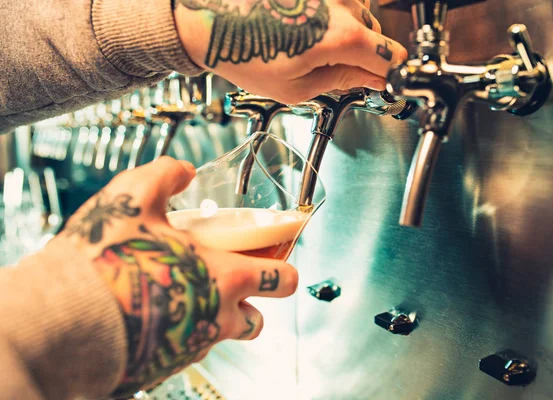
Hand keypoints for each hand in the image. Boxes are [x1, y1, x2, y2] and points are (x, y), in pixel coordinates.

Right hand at [59, 157, 298, 397]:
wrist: (63, 318)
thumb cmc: (103, 261)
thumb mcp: (134, 197)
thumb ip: (165, 175)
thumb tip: (183, 169)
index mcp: (225, 278)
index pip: (283, 280)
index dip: (284, 270)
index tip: (277, 263)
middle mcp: (217, 319)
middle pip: (258, 320)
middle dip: (252, 303)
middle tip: (228, 281)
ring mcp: (191, 347)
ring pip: (223, 337)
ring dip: (215, 318)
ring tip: (184, 292)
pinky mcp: (163, 366)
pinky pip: (185, 350)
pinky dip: (181, 331)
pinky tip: (154, 310)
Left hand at [174, 0, 406, 102]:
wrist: (207, 18)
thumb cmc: (241, 50)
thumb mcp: (294, 87)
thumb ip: (341, 82)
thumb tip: (369, 80)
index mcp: (341, 37)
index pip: (392, 57)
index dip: (389, 74)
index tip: (383, 82)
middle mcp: (341, 3)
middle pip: (375, 33)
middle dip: (360, 53)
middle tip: (327, 67)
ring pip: (357, 13)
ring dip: (343, 31)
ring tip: (305, 43)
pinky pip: (338, 0)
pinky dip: (328, 14)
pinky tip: (301, 25)